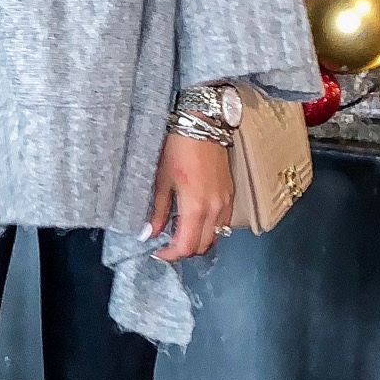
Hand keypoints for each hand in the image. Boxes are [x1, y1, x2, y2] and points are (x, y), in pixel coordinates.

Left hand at [147, 129, 233, 260]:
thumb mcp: (161, 180)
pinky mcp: (230, 194)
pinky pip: (223, 222)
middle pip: (202, 246)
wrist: (202, 125)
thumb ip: (157, 211)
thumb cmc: (177, 149)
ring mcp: (226, 202)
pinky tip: (195, 218)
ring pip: (215, 236)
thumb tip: (148, 234)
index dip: (170, 255)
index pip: (186, 246)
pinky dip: (209, 228)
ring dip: (198, 240)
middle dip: (184, 250)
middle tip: (166, 243)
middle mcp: (215, 209)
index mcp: (196, 207)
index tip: (157, 251)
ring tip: (179, 230)